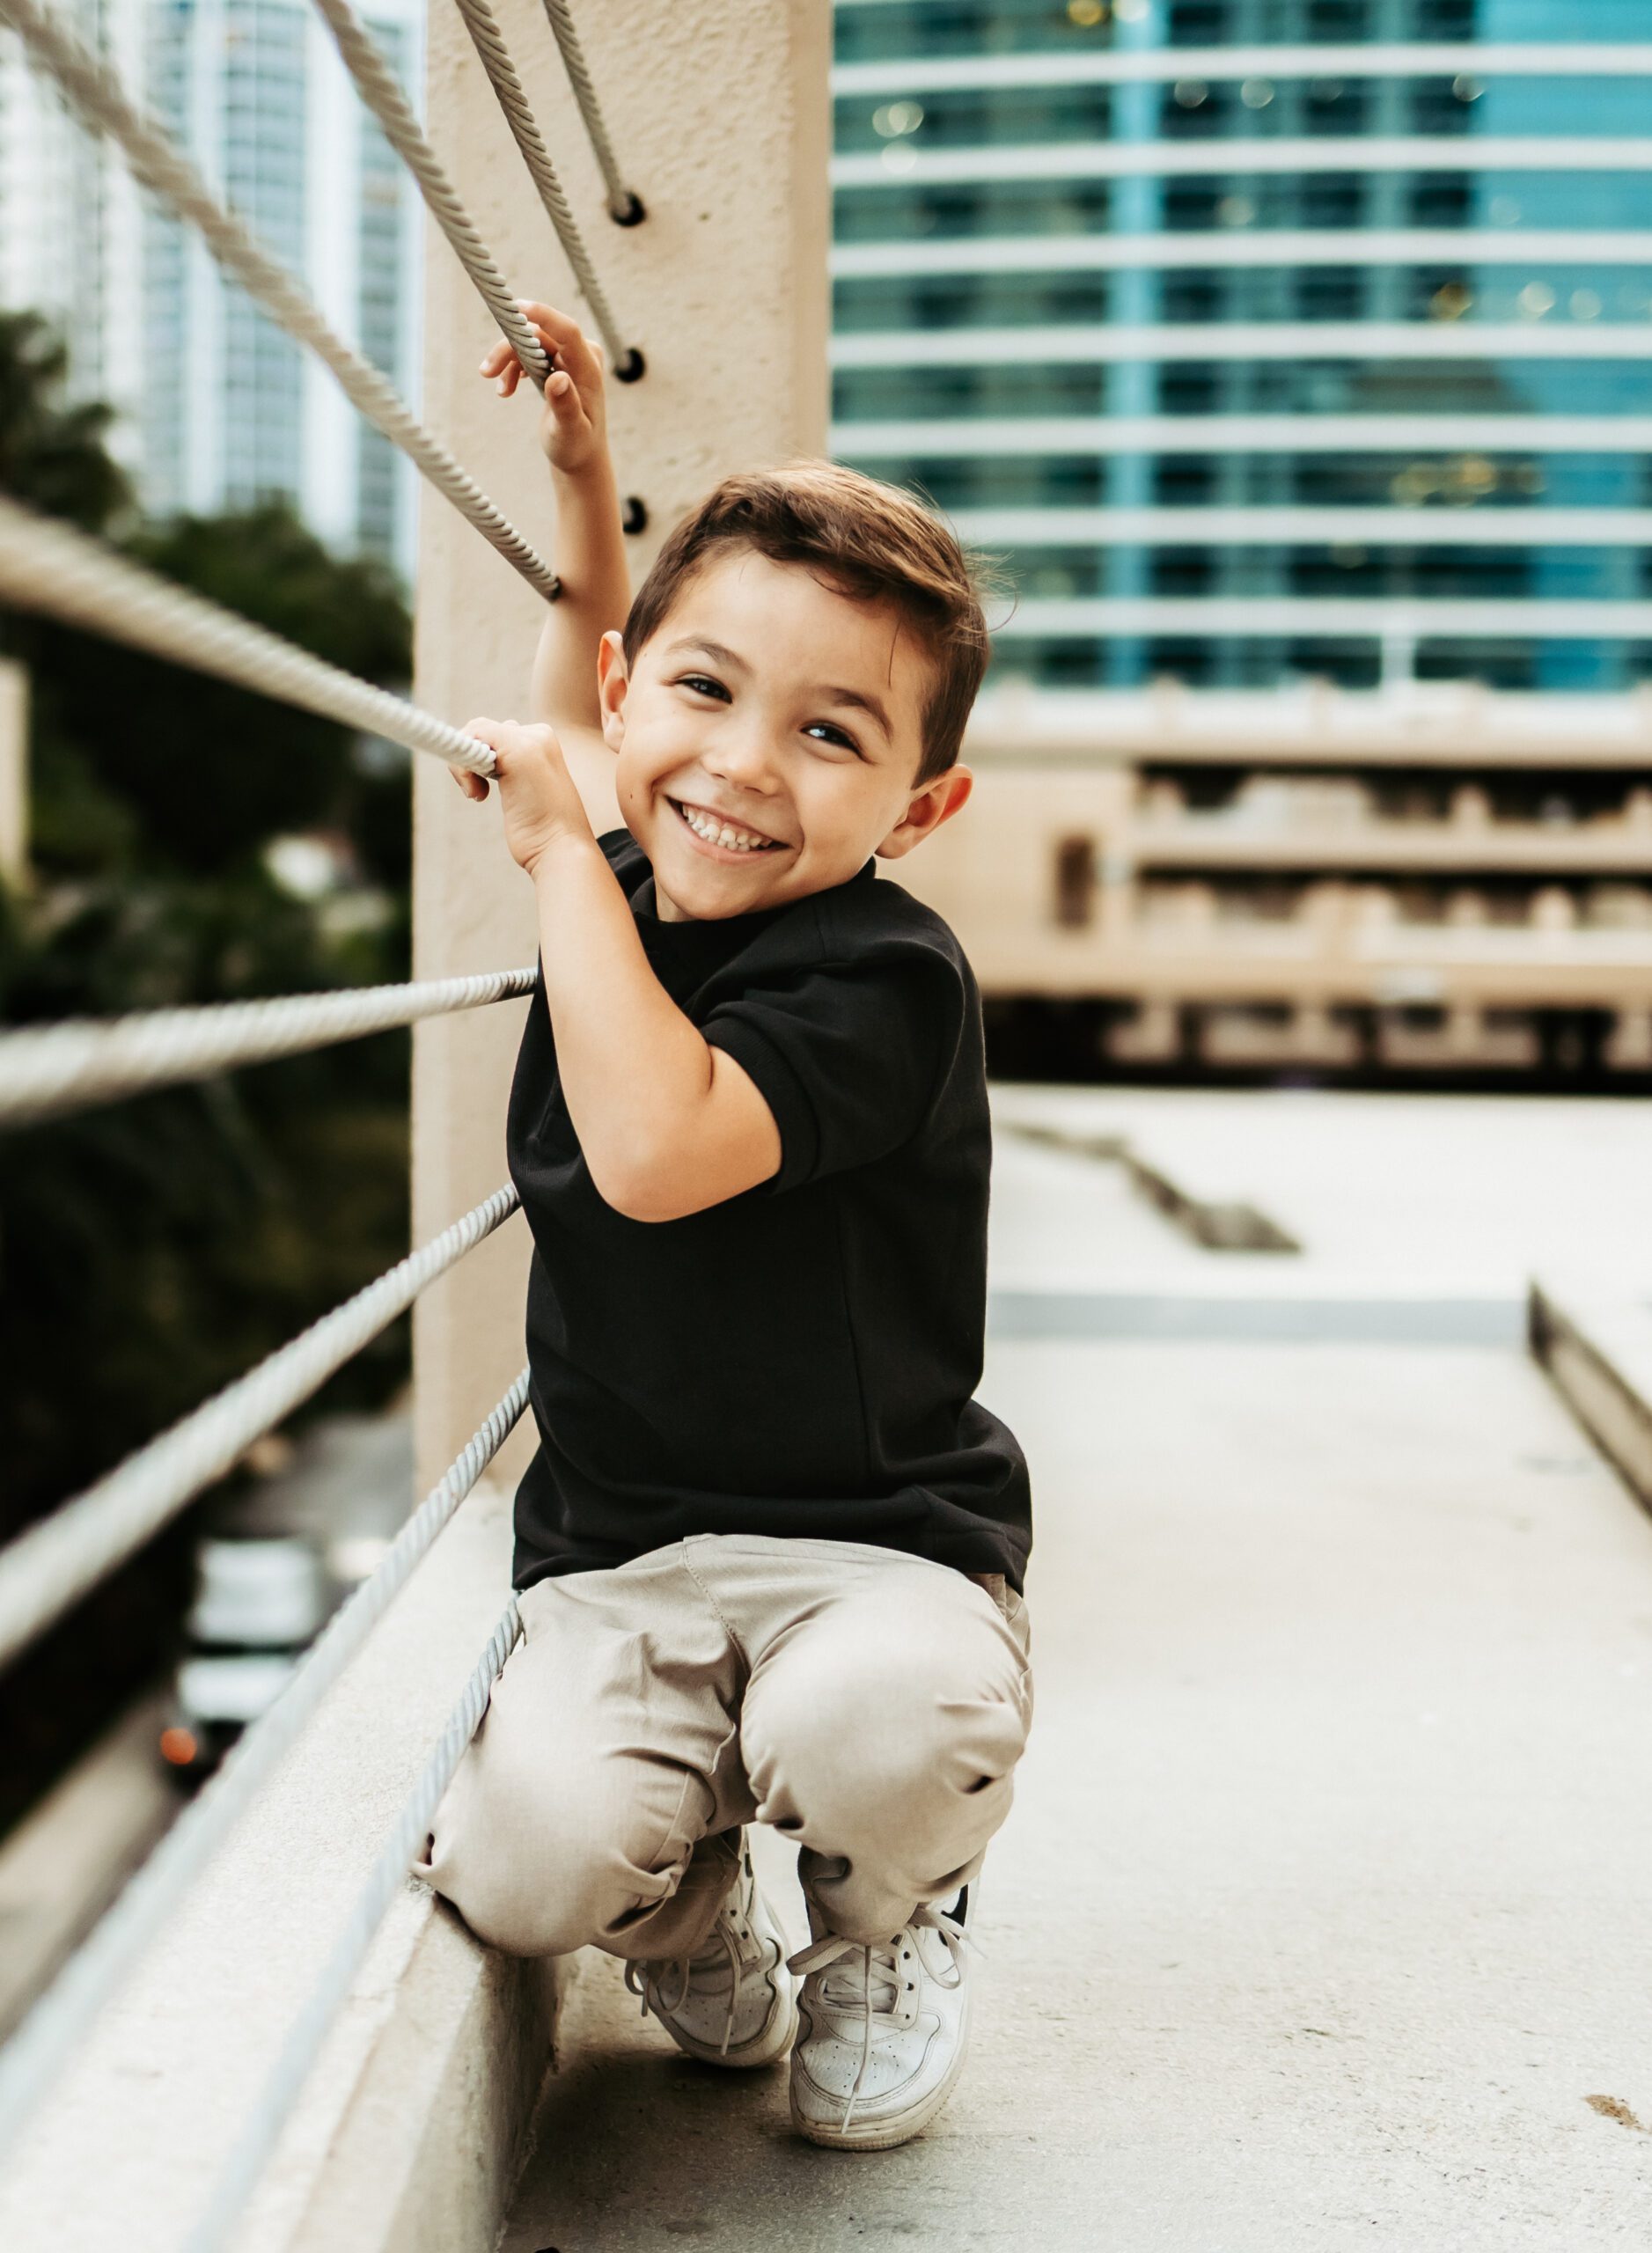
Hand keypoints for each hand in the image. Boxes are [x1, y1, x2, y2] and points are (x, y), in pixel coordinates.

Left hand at [450, 716, 594, 877]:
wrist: (562, 850)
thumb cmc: (543, 832)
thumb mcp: (523, 793)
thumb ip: (509, 771)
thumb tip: (485, 759)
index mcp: (543, 743)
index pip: (494, 733)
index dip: (478, 758)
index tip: (483, 791)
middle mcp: (538, 735)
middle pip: (481, 729)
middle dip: (469, 759)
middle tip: (478, 792)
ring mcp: (530, 740)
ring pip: (474, 731)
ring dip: (464, 764)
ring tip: (478, 793)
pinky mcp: (518, 750)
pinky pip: (472, 737)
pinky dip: (461, 765)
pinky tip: (475, 793)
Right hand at [479, 300, 607, 476]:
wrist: (579, 454)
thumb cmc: (577, 446)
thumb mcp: (570, 432)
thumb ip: (565, 407)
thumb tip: (557, 379)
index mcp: (588, 368)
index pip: (567, 330)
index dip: (542, 315)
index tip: (516, 307)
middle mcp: (581, 356)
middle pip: (539, 335)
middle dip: (510, 349)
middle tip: (486, 372)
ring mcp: (569, 357)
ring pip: (529, 343)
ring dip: (507, 361)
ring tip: (499, 390)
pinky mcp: (557, 362)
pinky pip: (528, 353)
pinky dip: (513, 369)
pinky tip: (505, 390)